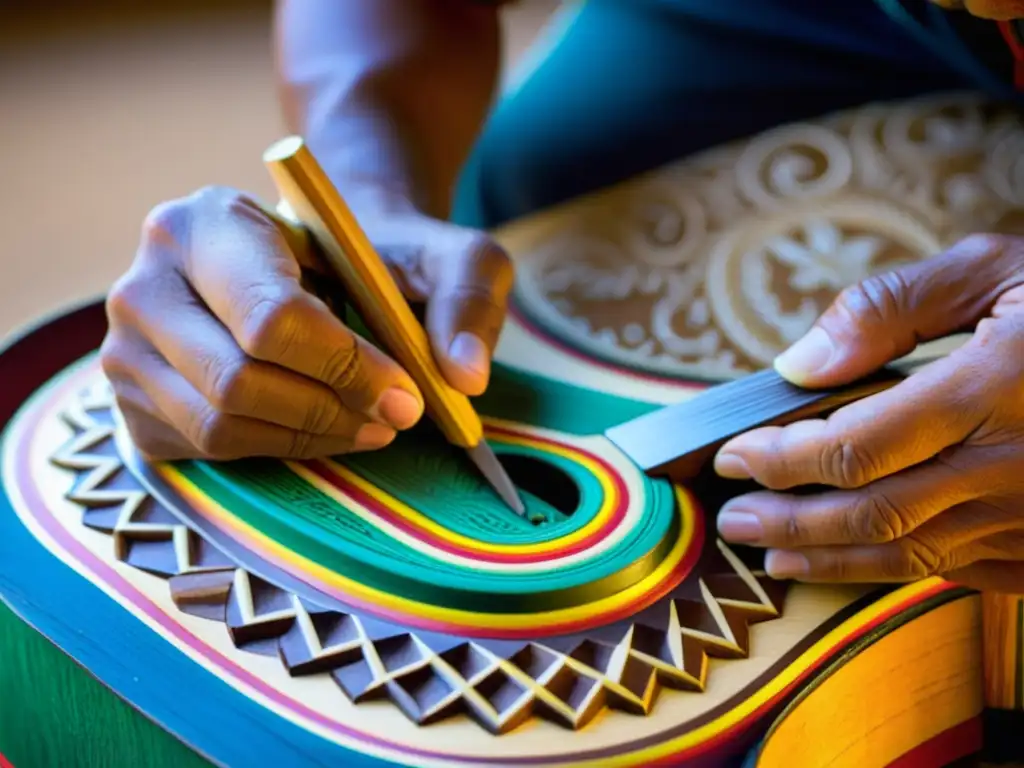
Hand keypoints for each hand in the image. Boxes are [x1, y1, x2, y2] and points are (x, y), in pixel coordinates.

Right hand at [101, 185, 512, 460]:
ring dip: (310, 438)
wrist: (313, 264)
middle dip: (331, 410)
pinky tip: (322, 426)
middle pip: (236, 381)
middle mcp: (145, 283)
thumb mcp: (442, 251)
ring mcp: (129, 348)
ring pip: (219, 426)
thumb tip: (464, 375)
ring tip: (369, 424)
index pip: (268, 316)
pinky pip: (208, 450)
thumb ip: (467, 293)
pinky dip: (278, 449)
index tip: (405, 392)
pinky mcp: (135, 404)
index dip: (345, 367)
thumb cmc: (371, 256)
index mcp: (203, 225)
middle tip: (396, 416)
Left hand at [713, 234, 1023, 593]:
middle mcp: (1016, 464)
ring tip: (770, 555)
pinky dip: (897, 573)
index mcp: (995, 389)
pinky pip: (964, 572)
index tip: (732, 456)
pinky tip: (852, 565)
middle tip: (731, 519)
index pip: (855, 444)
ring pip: (911, 554)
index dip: (780, 458)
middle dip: (788, 521)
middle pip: (870, 511)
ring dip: (828, 560)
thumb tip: (799, 362)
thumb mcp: (999, 270)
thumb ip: (892, 307)